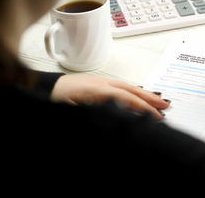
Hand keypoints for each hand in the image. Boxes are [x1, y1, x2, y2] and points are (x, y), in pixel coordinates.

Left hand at [51, 74, 169, 119]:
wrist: (38, 89)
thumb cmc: (52, 102)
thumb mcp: (71, 113)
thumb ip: (94, 116)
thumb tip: (117, 122)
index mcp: (95, 91)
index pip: (126, 98)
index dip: (143, 108)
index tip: (157, 117)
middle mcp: (100, 83)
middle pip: (130, 89)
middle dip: (149, 97)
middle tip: (166, 105)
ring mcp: (98, 81)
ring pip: (126, 86)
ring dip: (143, 93)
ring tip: (158, 100)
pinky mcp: (95, 83)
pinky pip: (119, 86)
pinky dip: (132, 91)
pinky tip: (136, 96)